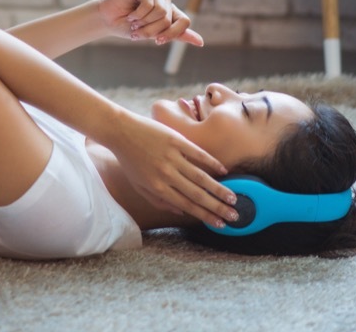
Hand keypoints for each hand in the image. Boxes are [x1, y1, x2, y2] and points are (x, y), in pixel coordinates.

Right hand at [97, 0, 203, 45]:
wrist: (108, 21)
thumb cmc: (129, 27)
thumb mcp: (154, 35)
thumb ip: (176, 35)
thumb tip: (201, 42)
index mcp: (171, 11)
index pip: (184, 21)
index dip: (172, 33)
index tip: (157, 41)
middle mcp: (165, 0)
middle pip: (168, 19)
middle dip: (151, 30)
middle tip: (137, 31)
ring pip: (161, 11)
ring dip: (144, 22)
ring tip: (133, 21)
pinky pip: (149, 4)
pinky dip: (138, 14)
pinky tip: (130, 13)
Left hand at [106, 108, 237, 227]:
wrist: (120, 131)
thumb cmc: (129, 160)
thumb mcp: (139, 185)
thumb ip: (159, 201)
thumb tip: (181, 212)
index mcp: (157, 188)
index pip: (186, 206)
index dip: (205, 216)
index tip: (220, 224)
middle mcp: (166, 175)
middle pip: (197, 195)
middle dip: (217, 207)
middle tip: (234, 216)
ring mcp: (172, 157)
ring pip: (201, 177)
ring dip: (219, 189)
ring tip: (233, 198)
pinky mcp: (176, 141)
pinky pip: (198, 154)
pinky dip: (212, 162)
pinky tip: (224, 170)